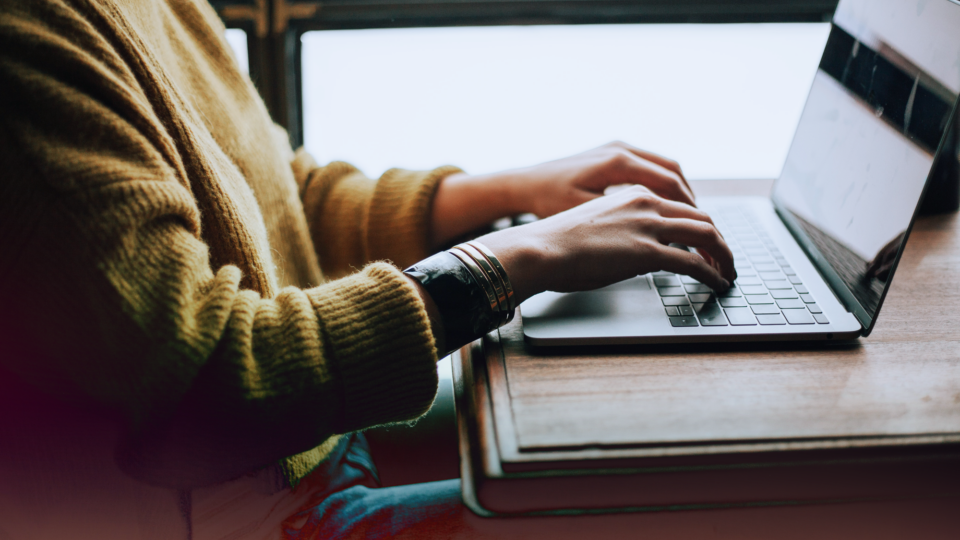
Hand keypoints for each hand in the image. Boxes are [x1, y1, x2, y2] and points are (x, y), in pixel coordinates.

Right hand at [477, 185, 735, 303]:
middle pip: (701, 217)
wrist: (539, 248)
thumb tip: (635, 253)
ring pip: (707, 235)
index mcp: (633, 194)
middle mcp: (646, 203)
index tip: (706, 243)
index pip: (681, 206)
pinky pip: (695, 262)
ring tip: (728, 273)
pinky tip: (717, 283)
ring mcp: (649, 226)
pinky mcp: (647, 252)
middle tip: (725, 259)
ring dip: (724, 256)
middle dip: (719, 241)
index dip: (700, 226)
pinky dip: (713, 273)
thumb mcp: (596, 225)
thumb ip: (623, 230)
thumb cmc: (556, 242)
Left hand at [504, 140, 694, 217]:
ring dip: (679, 191)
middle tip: (702, 226)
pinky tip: (665, 206)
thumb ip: (623, 222)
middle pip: (673, 172)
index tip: (700, 229)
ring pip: (664, 166)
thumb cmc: (548, 202)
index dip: (689, 209)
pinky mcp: (612, 152)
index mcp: (618, 162)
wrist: (524, 183)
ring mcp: (617, 147)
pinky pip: (650, 165)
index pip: (669, 183)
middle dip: (690, 201)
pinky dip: (664, 185)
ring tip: (688, 218)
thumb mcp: (586, 215)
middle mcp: (621, 149)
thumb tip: (659, 237)